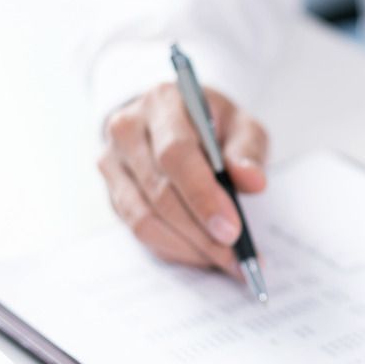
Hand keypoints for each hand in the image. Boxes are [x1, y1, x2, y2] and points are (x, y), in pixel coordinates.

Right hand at [98, 84, 268, 273]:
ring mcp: (112, 163)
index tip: (232, 229)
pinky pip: (139, 230)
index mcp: (162, 103)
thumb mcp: (240, 125)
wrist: (173, 119)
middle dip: (201, 231)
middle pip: (159, 193)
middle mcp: (127, 130)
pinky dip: (174, 249)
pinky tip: (202, 254)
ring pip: (145, 219)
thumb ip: (248, 151)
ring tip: (225, 260)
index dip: (203, 196)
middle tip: (236, 255)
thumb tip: (253, 181)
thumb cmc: (212, 124)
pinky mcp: (112, 192)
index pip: (176, 155)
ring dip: (188, 247)